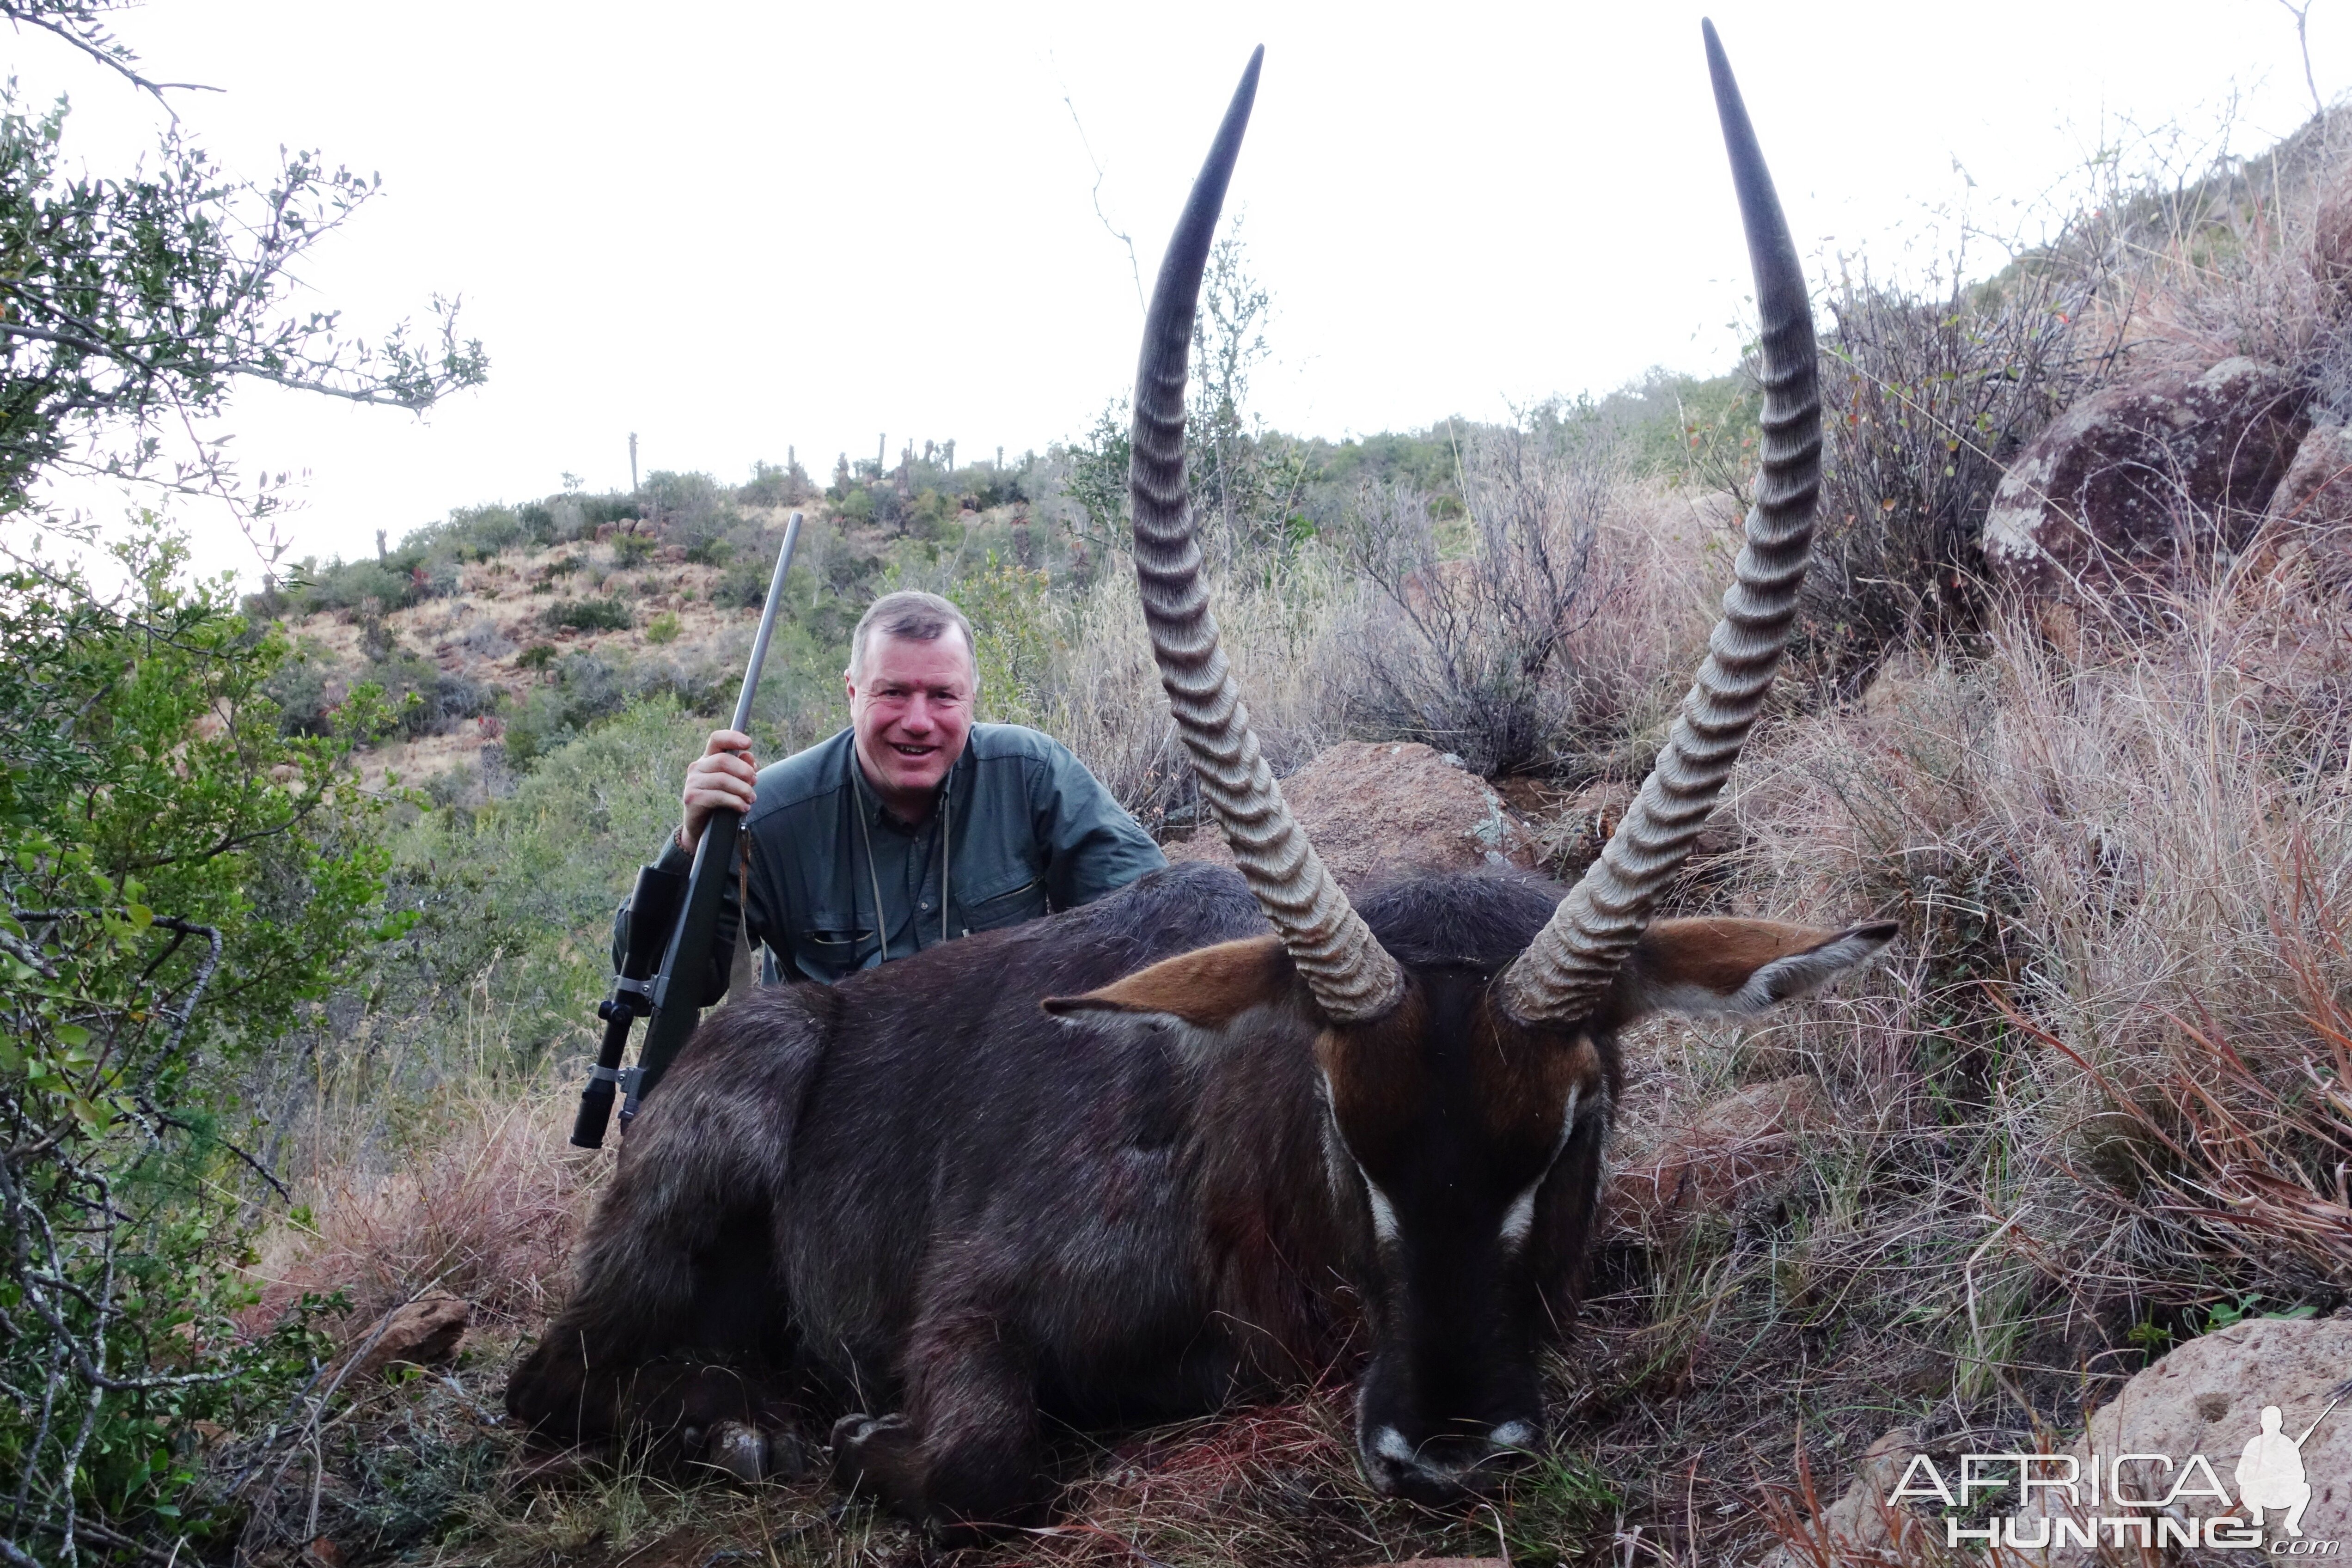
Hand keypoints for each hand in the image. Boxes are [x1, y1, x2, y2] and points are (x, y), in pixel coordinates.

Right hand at [679, 729, 757, 853]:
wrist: (703, 827)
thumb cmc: (722, 801)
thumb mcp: (736, 783)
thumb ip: (743, 768)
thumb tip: (748, 756)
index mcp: (708, 758)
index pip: (717, 739)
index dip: (732, 737)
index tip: (748, 743)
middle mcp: (697, 767)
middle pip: (723, 760)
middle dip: (744, 771)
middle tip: (754, 782)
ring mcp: (692, 782)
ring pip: (722, 779)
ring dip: (742, 789)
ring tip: (751, 799)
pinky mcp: (692, 797)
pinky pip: (718, 796)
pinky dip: (735, 802)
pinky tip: (743, 807)